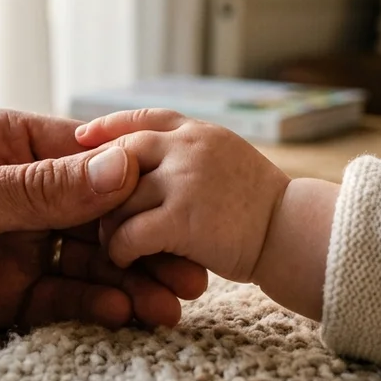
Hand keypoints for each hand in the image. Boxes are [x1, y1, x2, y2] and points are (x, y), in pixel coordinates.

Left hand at [0, 109, 209, 349]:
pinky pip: (53, 297)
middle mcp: (9, 192)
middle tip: (191, 273)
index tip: (180, 209)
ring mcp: (4, 244)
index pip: (82, 158)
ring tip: (167, 307)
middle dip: (142, 241)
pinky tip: (119, 315)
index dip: (135, 185)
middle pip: (93, 215)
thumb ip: (34, 189)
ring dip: (125, 282)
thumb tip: (119, 164)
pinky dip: (87, 306)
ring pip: (81, 260)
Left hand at [75, 109, 290, 283]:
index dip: (109, 128)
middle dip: (99, 185)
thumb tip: (143, 157)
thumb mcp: (227, 162)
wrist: (298, 235)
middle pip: (120, 158)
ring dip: (110, 226)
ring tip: (114, 243)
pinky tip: (127, 260)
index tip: (83, 138)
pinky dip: (120, 251)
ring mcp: (184, 180)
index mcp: (198, 132)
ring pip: (117, 200)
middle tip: (89, 210)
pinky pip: (129, 234)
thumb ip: (188, 156)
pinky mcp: (182, 220)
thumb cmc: (262, 210)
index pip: (144, 120)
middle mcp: (188, 147)